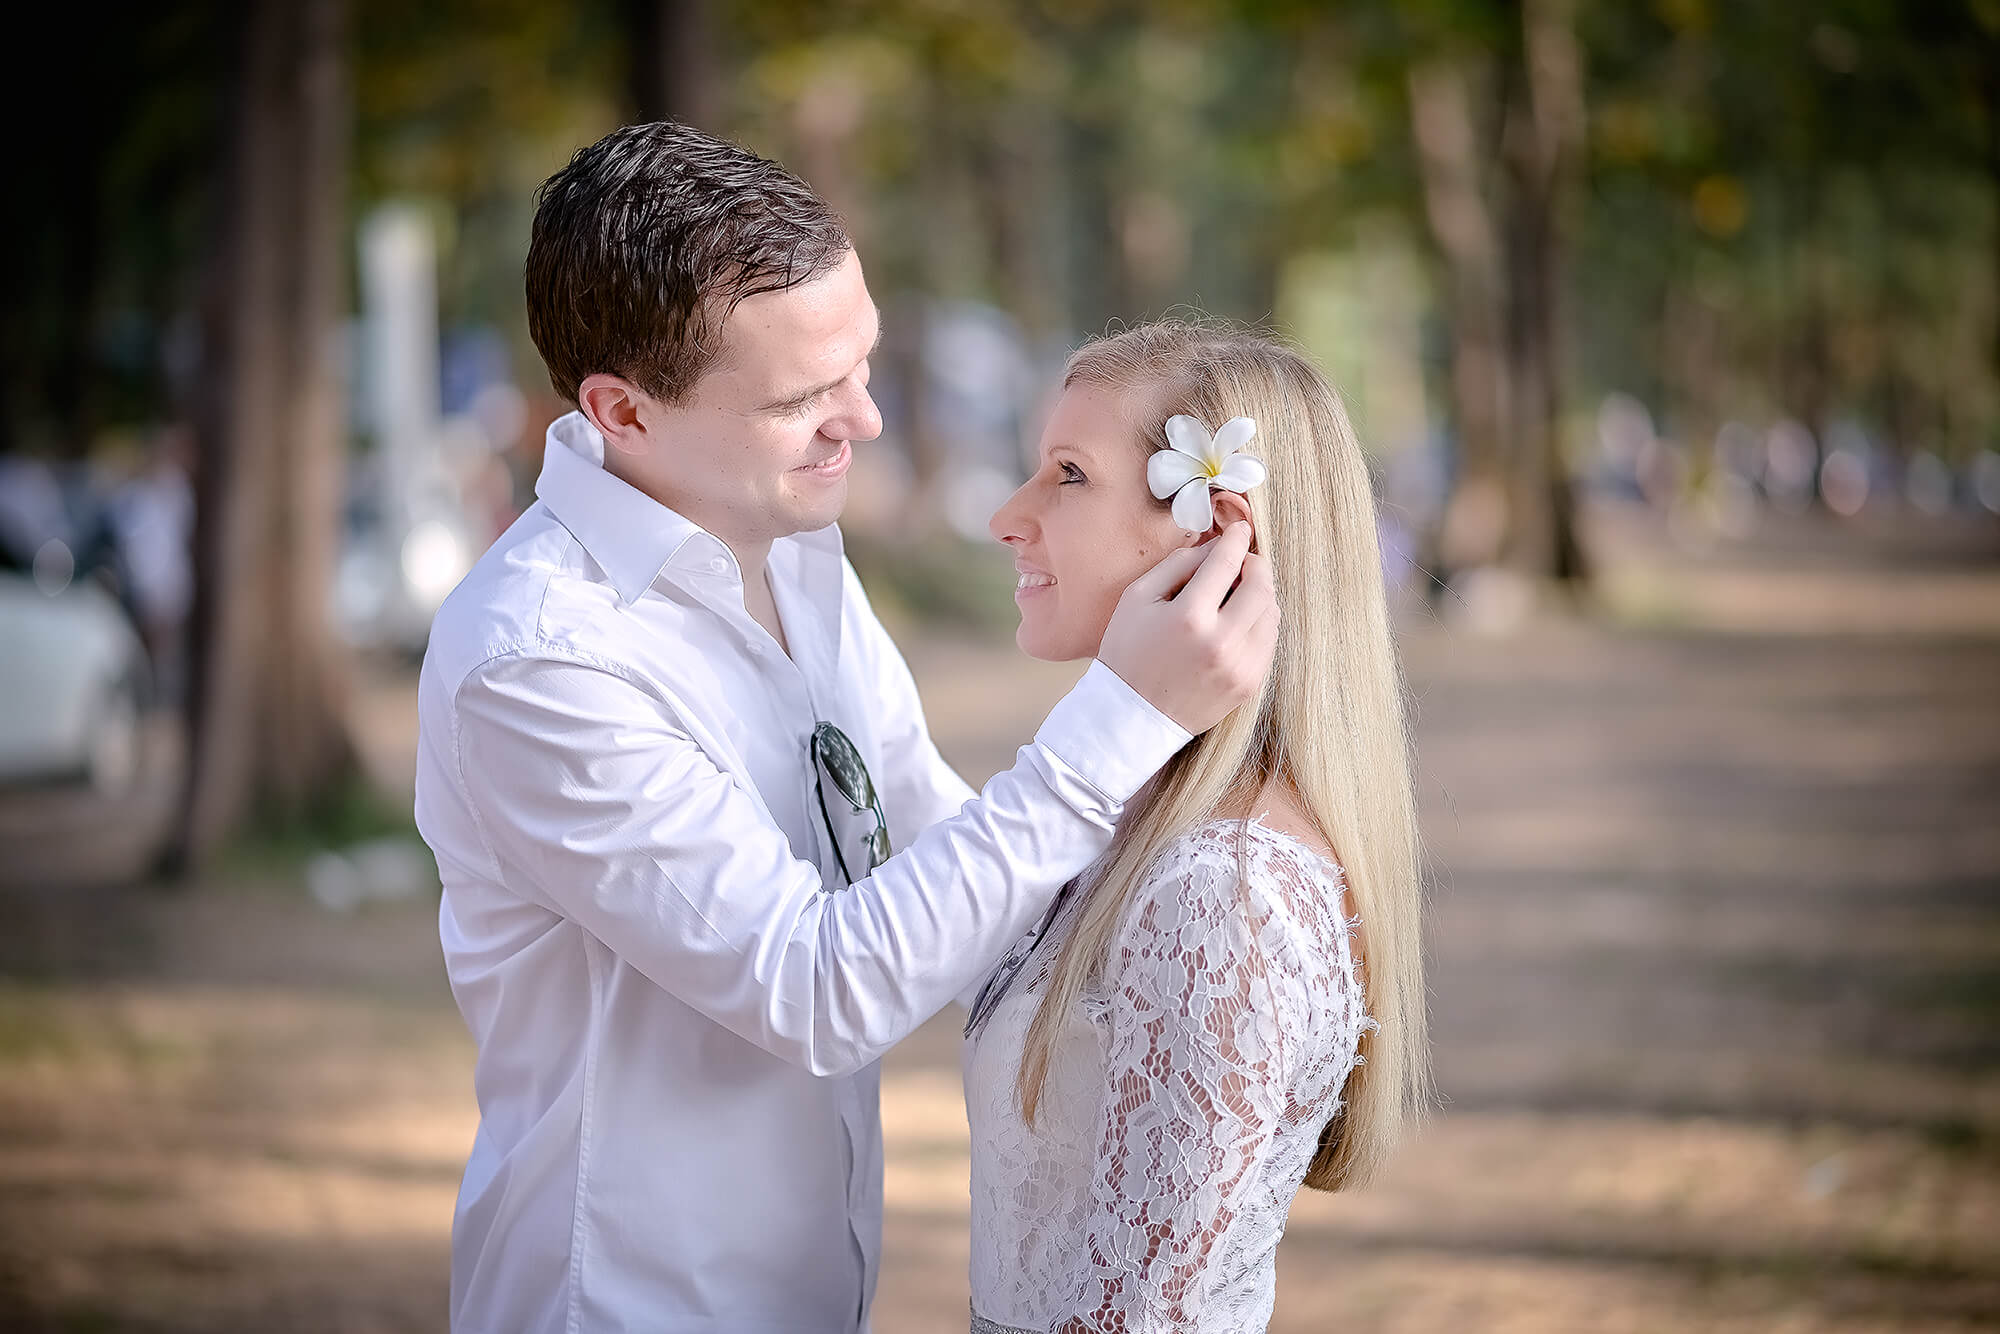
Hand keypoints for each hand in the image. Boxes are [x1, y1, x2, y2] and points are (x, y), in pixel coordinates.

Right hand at [1096, 522, 1279, 734]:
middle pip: (1262, 586)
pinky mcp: (1250, 685)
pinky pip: (1269, 641)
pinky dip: (1260, 623)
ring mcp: (1240, 668)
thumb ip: (1178, 565)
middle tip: (1244, 560)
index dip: (1237, 539)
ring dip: (1260, 594)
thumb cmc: (1128, 653)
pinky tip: (1238, 622)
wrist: (1131, 717)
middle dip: (1257, 565)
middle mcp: (1221, 643)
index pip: (1228, 562)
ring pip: (1272, 613)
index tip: (1241, 530)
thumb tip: (1216, 547)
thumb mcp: (1137, 599)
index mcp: (1189, 617)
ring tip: (1238, 593)